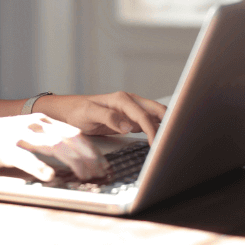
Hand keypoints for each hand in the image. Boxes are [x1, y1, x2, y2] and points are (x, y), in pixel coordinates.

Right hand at [0, 114, 108, 181]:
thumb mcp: (26, 135)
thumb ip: (47, 141)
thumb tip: (73, 158)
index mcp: (41, 121)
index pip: (74, 133)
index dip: (93, 149)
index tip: (105, 165)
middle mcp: (33, 125)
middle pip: (69, 139)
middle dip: (90, 157)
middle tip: (103, 173)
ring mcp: (19, 135)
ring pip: (54, 147)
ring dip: (73, 162)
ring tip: (86, 176)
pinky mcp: (4, 148)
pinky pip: (26, 159)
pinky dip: (40, 168)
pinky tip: (51, 178)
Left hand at [34, 92, 165, 137]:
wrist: (70, 111)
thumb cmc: (78, 111)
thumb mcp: (89, 114)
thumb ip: (108, 118)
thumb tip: (128, 126)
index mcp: (122, 99)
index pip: (144, 116)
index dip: (153, 130)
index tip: (157, 144)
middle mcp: (130, 102)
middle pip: (157, 111)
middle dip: (168, 123)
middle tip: (173, 141)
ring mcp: (131, 110)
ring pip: (156, 116)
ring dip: (165, 126)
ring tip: (171, 142)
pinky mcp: (131, 119)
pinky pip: (149, 123)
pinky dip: (157, 130)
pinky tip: (161, 140)